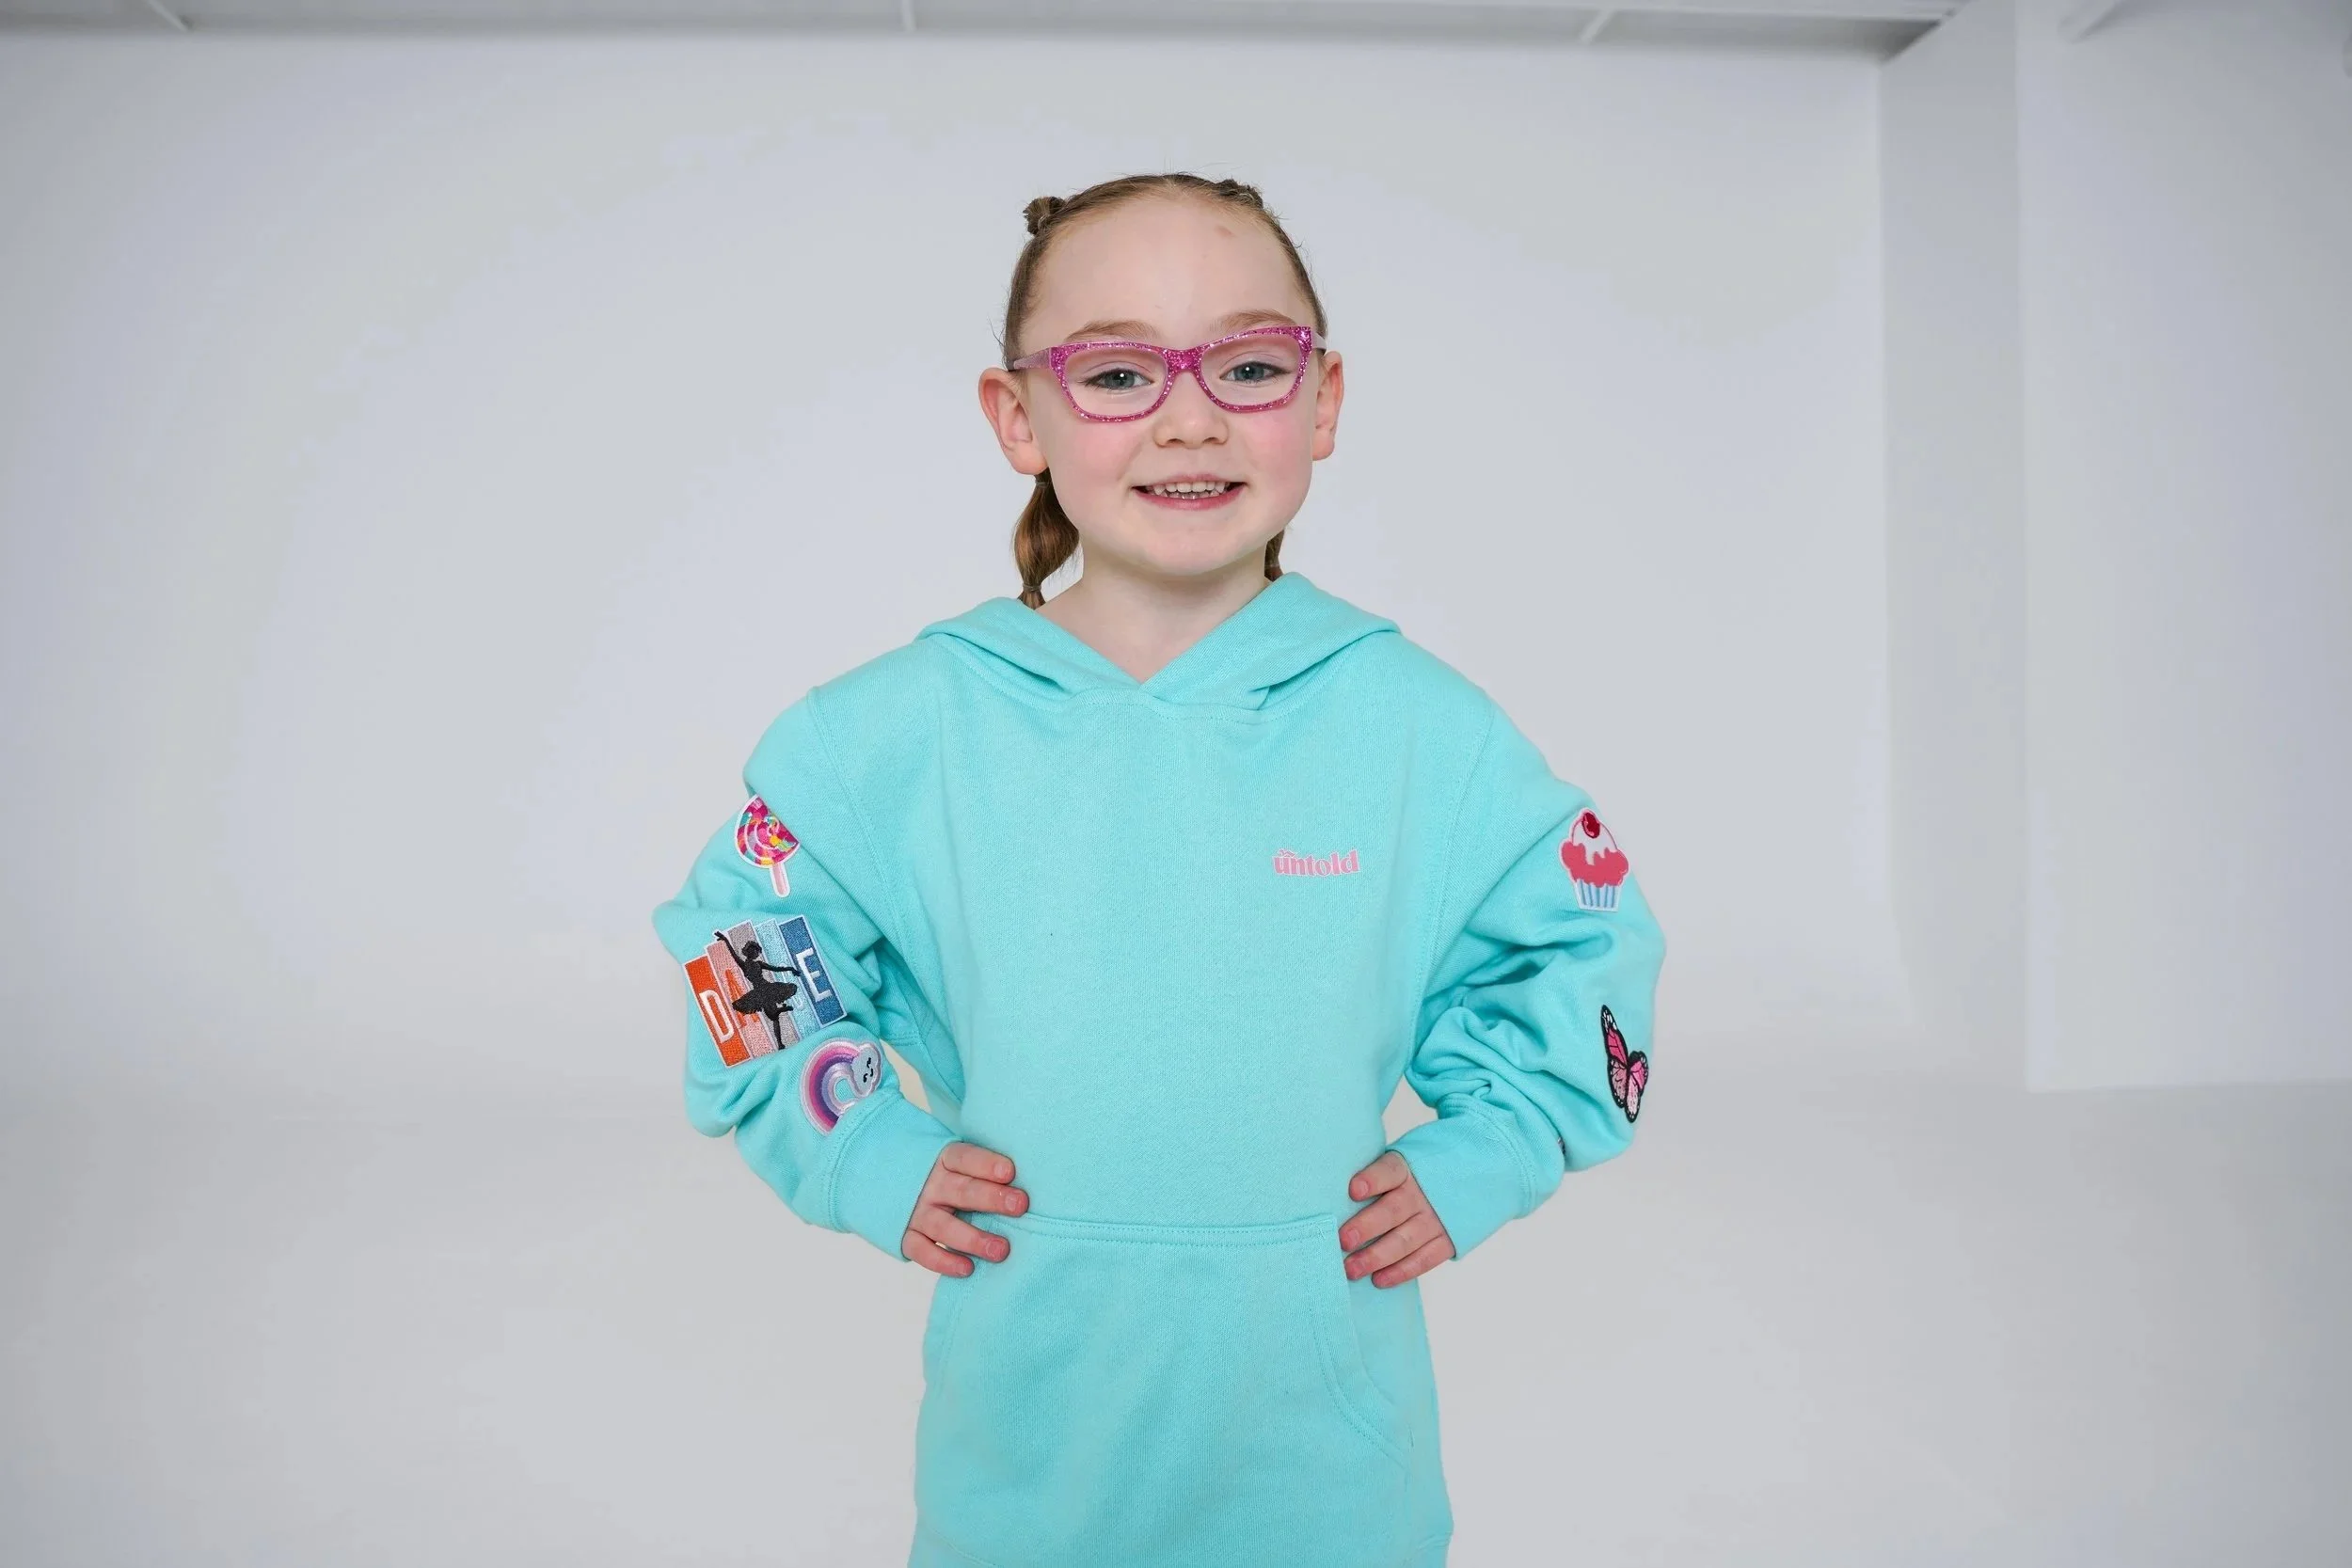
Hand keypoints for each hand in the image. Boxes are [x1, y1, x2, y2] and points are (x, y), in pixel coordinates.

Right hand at [902, 1141, 1028, 1275]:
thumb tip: (1034, 1174)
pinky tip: (967, 1269)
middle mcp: (931, 1185)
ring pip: (943, 1225)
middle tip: (1020, 1206)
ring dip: (972, 1238)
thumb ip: (987, 1168)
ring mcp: (918, 1212)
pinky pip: (921, 1251)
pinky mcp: (907, 1236)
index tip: (1010, 1172)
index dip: (985, 1164)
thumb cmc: (951, 1176)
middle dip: (991, 1198)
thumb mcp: (962, 1163)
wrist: (897, 1185)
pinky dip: (942, 1261)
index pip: (964, 1157)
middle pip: (961, 1191)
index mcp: (945, 1160)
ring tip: (1001, 1250)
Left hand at [1339, 1150, 1454, 1285]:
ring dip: (1376, 1257)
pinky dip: (1401, 1271)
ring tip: (1351, 1269)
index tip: (1353, 1190)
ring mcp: (1437, 1218)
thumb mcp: (1404, 1160)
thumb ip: (1376, 1175)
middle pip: (1393, 1211)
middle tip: (1343, 1241)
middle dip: (1367, 1226)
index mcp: (1408, 1168)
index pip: (1390, 1171)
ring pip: (1405, 1241)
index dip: (1372, 1180)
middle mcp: (1423, 1194)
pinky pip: (1424, 1260)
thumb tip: (1331, 1191)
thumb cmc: (1420, 1172)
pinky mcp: (1449, 1239)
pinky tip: (1378, 1279)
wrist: (1476, 1173)